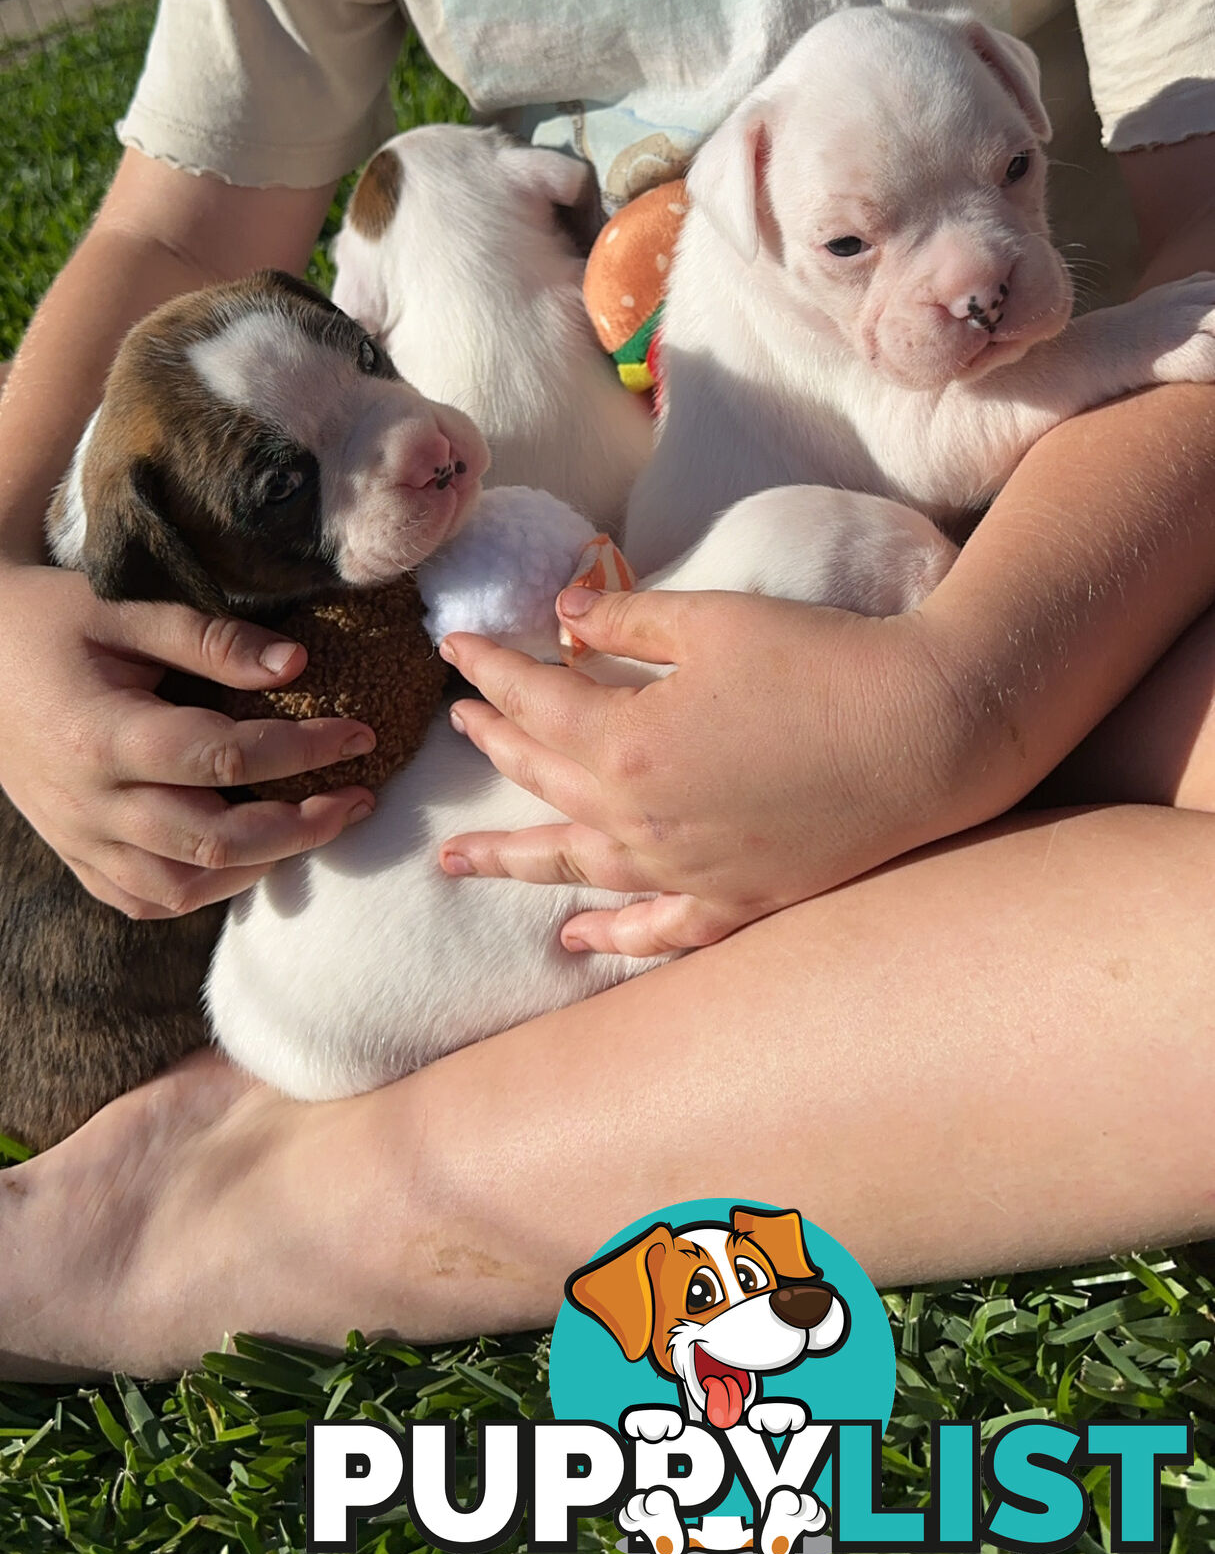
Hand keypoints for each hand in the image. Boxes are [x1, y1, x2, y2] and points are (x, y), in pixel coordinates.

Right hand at [0, 562, 378, 919]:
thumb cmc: (50, 622)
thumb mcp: (125, 612)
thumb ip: (211, 640)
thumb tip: (298, 665)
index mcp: (104, 735)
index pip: (225, 760)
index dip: (303, 751)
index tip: (358, 733)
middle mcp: (90, 802)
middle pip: (215, 841)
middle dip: (302, 826)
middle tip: (359, 797)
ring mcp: (78, 838)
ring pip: (184, 887)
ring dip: (262, 867)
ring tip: (315, 826)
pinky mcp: (73, 853)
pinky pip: (144, 900)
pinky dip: (203, 890)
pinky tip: (248, 859)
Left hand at [438, 583, 967, 955]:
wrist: (926, 731)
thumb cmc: (823, 661)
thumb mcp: (716, 620)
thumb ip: (629, 619)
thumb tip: (565, 614)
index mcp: (627, 744)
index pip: (533, 700)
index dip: (490, 668)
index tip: (455, 646)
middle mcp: (642, 820)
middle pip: (544, 778)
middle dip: (495, 742)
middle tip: (460, 721)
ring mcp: (688, 870)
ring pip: (577, 865)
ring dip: (513, 858)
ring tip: (457, 860)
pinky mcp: (740, 900)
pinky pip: (658, 928)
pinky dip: (613, 936)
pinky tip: (575, 939)